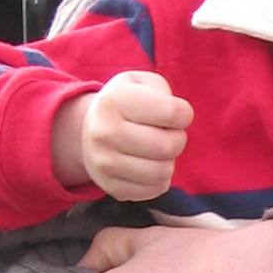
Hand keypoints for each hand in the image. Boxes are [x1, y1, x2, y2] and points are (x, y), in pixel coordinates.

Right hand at [73, 70, 192, 198]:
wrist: (88, 132)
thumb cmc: (126, 104)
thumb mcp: (142, 83)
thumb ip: (165, 93)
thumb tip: (177, 121)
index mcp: (114, 101)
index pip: (172, 112)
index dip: (183, 114)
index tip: (174, 113)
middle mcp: (104, 133)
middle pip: (168, 146)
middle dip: (178, 139)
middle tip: (167, 133)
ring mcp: (105, 164)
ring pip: (163, 171)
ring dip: (169, 160)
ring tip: (157, 149)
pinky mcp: (112, 188)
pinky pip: (155, 189)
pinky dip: (160, 178)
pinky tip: (149, 165)